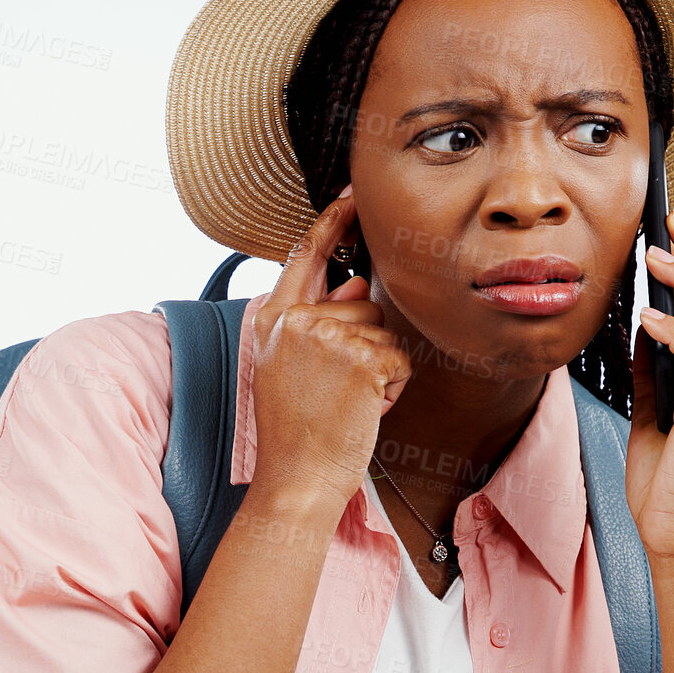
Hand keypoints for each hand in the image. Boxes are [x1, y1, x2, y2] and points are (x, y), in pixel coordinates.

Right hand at [248, 186, 411, 510]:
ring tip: (348, 401)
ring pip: (385, 331)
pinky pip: (400, 360)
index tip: (353, 195)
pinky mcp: (360, 359)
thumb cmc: (298, 429)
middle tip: (337, 390)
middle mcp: (296, 320)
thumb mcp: (293, 366)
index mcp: (273, 319)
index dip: (332, 222)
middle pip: (363, 304)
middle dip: (366, 346)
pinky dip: (393, 388)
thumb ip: (321, 320)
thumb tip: (357, 284)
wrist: (298, 477)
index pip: (306, 255)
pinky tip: (365, 409)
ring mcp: (327, 337)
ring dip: (379, 368)